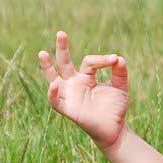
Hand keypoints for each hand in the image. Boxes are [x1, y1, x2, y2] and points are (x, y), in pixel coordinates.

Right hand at [37, 30, 128, 150]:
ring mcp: (70, 95)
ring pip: (54, 79)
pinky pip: (56, 101)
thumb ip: (120, 73)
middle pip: (64, 63)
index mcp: (86, 77)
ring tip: (42, 53)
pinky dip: (53, 93)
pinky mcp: (68, 109)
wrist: (115, 129)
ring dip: (47, 67)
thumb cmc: (115, 107)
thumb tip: (119, 58)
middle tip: (61, 33)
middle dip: (62, 48)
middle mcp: (74, 83)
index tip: (114, 60)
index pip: (88, 61)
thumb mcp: (120, 87)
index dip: (101, 59)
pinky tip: (54, 84)